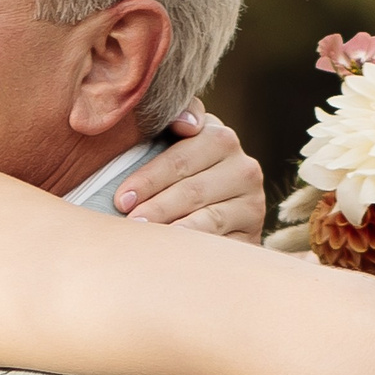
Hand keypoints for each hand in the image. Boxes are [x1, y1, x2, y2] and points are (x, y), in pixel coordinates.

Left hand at [117, 100, 265, 240]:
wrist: (216, 210)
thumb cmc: (180, 174)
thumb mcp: (175, 142)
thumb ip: (174, 119)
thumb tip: (185, 121)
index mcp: (220, 138)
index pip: (180, 159)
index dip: (149, 179)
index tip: (121, 198)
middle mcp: (243, 169)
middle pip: (193, 190)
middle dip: (157, 207)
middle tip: (129, 222)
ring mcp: (252, 204)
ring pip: (209, 219)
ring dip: (176, 230)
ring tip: (148, 238)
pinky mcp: (252, 235)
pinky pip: (223, 245)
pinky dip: (198, 250)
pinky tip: (176, 254)